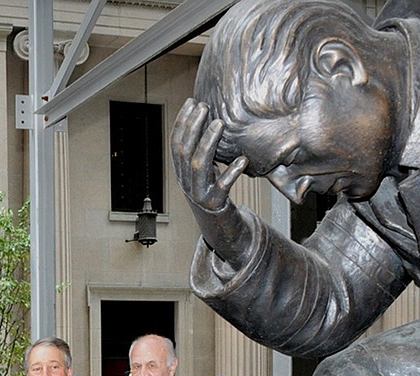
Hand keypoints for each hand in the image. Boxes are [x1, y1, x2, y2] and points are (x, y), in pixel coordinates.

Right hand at [171, 98, 251, 264]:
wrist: (221, 229)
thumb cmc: (215, 195)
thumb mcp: (206, 174)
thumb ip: (205, 153)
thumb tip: (211, 120)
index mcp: (182, 173)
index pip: (176, 143)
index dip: (182, 122)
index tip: (192, 102)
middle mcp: (187, 183)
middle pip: (184, 151)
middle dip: (193, 127)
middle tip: (204, 107)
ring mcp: (200, 194)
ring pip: (199, 165)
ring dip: (207, 143)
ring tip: (219, 124)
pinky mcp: (215, 204)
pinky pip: (222, 187)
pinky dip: (232, 172)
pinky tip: (242, 160)